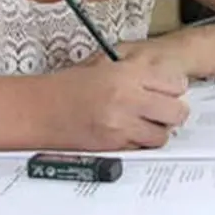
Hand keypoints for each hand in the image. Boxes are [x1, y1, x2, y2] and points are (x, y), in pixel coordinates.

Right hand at [44, 48, 189, 150]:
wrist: (37, 109)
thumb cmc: (68, 87)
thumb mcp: (106, 66)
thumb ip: (138, 71)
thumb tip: (167, 82)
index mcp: (128, 74)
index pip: (177, 84)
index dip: (174, 88)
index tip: (169, 90)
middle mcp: (128, 99)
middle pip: (177, 112)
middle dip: (173, 112)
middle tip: (163, 109)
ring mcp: (121, 125)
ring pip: (162, 135)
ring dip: (157, 130)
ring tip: (145, 123)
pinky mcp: (113, 145)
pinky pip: (141, 147)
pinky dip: (139, 142)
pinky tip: (128, 132)